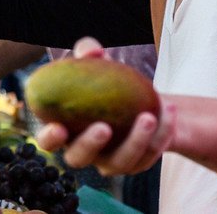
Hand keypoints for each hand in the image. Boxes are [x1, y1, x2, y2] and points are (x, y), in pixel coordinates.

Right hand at [35, 37, 174, 174]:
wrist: (137, 97)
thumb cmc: (105, 80)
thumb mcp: (97, 62)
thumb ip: (88, 52)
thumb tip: (93, 51)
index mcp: (64, 130)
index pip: (47, 141)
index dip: (49, 138)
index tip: (59, 127)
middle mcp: (84, 151)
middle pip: (78, 159)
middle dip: (90, 145)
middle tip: (104, 127)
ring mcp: (110, 161)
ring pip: (120, 163)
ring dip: (135, 142)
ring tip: (148, 116)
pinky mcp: (137, 163)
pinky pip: (149, 156)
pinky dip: (161, 134)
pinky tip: (169, 110)